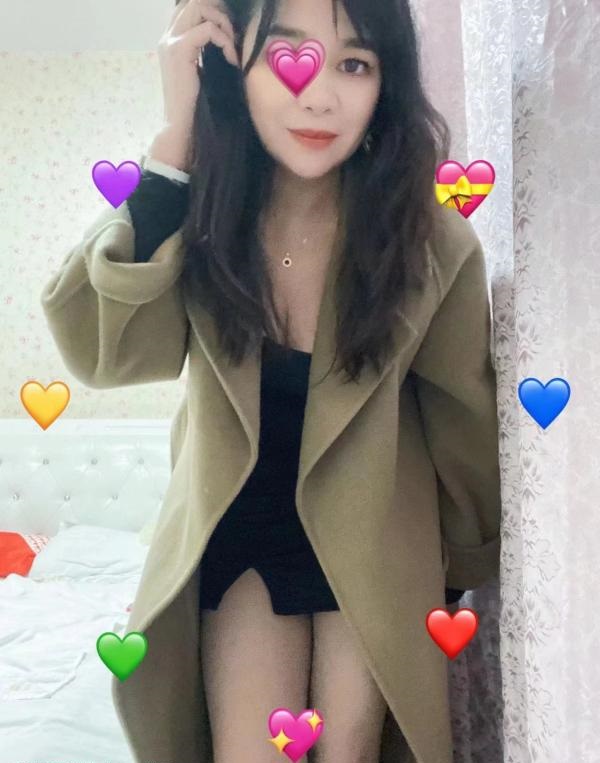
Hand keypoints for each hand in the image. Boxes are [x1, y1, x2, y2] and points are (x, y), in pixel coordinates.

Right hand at [156, 0, 238, 140]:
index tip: (229, 34)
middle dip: (219, 14)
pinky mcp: (179, 50)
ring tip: (232, 48)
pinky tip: (231, 59)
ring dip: (223, 24)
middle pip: (194, 2)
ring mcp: (170, 41)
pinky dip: (225, 41)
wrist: (179, 123)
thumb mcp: (198, 70)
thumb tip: (222, 36)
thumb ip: (203, 50)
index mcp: (170, 40)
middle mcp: (167, 36)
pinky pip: (208, 30)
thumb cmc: (193, 103)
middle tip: (232, 38)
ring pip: (200, 8)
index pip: (189, 8)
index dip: (212, 12)